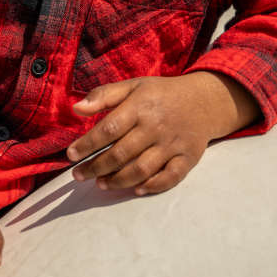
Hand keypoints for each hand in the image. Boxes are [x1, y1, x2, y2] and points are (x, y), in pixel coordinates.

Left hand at [66, 72, 258, 195]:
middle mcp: (156, 126)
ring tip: (100, 184)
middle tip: (78, 176)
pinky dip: (153, 186)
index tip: (71, 156)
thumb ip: (103, 95)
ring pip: (142, 169)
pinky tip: (135, 190)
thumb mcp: (133, 86)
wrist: (205, 100)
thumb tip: (76, 109)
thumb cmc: (160, 94)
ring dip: (118, 181)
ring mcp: (173, 144)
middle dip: (96, 167)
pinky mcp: (188, 158)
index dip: (87, 144)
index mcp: (140, 106)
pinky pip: (171, 177)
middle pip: (121, 153)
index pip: (108, 129)